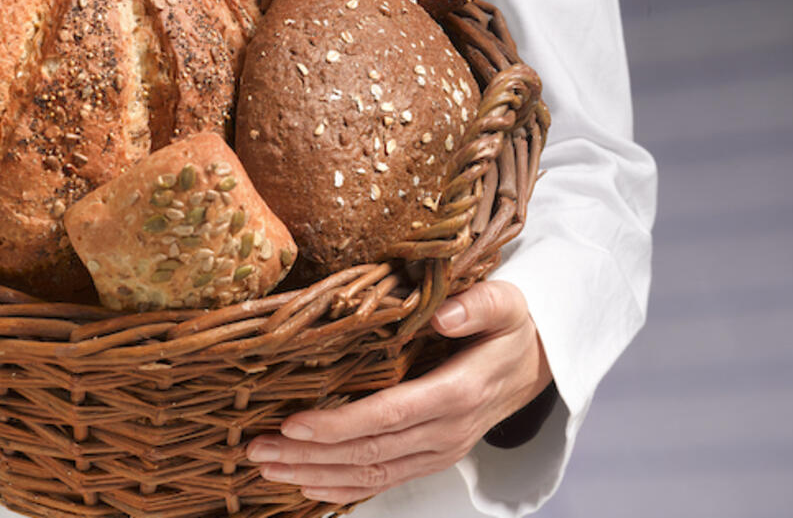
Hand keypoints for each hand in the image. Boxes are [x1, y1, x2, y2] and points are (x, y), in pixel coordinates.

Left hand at [246, 279, 551, 503]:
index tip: (293, 423)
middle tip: (257, 447)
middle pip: (370, 451)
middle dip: (309, 454)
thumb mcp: (506, 304)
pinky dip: (341, 488)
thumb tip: (443, 315)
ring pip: (370, 473)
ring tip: (266, 467)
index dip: (341, 424)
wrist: (536, 366)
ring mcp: (438, 452)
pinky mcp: (430, 459)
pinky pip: (382, 481)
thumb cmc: (510, 329)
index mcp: (459, 391)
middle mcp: (447, 431)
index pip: (391, 415)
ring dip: (314, 474)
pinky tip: (304, 485)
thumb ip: (478, 306)